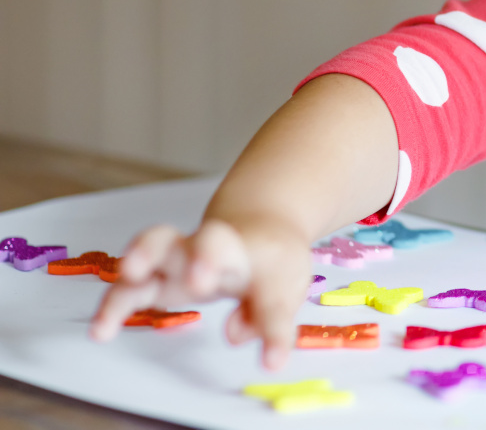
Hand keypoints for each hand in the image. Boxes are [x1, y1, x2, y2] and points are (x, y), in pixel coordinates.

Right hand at [89, 216, 310, 369]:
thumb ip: (268, 318)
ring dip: (145, 257)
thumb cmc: (271, 264)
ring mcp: (184, 257)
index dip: (271, 324)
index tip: (273, 359)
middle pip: (212, 241)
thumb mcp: (284, 292)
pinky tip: (100, 330)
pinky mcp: (155, 273)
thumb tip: (236, 335)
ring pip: (159, 245)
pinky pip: (130, 282)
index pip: (271, 288)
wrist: (257, 228)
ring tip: (130, 274)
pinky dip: (114, 303)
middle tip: (201, 281)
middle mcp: (221, 252)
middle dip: (205, 257)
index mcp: (263, 260)